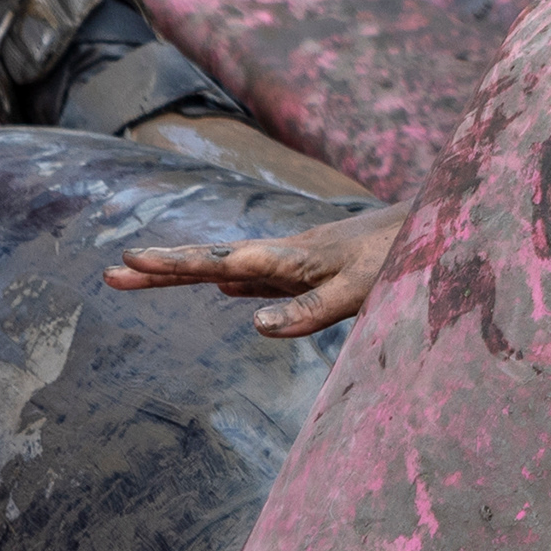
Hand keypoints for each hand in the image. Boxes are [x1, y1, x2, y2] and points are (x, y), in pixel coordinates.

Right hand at [106, 201, 403, 337]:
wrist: (441, 225)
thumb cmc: (403, 256)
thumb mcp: (359, 289)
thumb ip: (310, 309)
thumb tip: (253, 325)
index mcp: (290, 256)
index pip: (220, 262)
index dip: (174, 265)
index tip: (128, 262)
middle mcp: (286, 255)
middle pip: (212, 262)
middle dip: (162, 270)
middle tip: (109, 275)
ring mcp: (298, 262)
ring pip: (232, 269)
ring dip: (189, 275)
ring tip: (143, 279)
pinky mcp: (316, 270)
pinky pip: (263, 279)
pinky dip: (235, 284)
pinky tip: (227, 291)